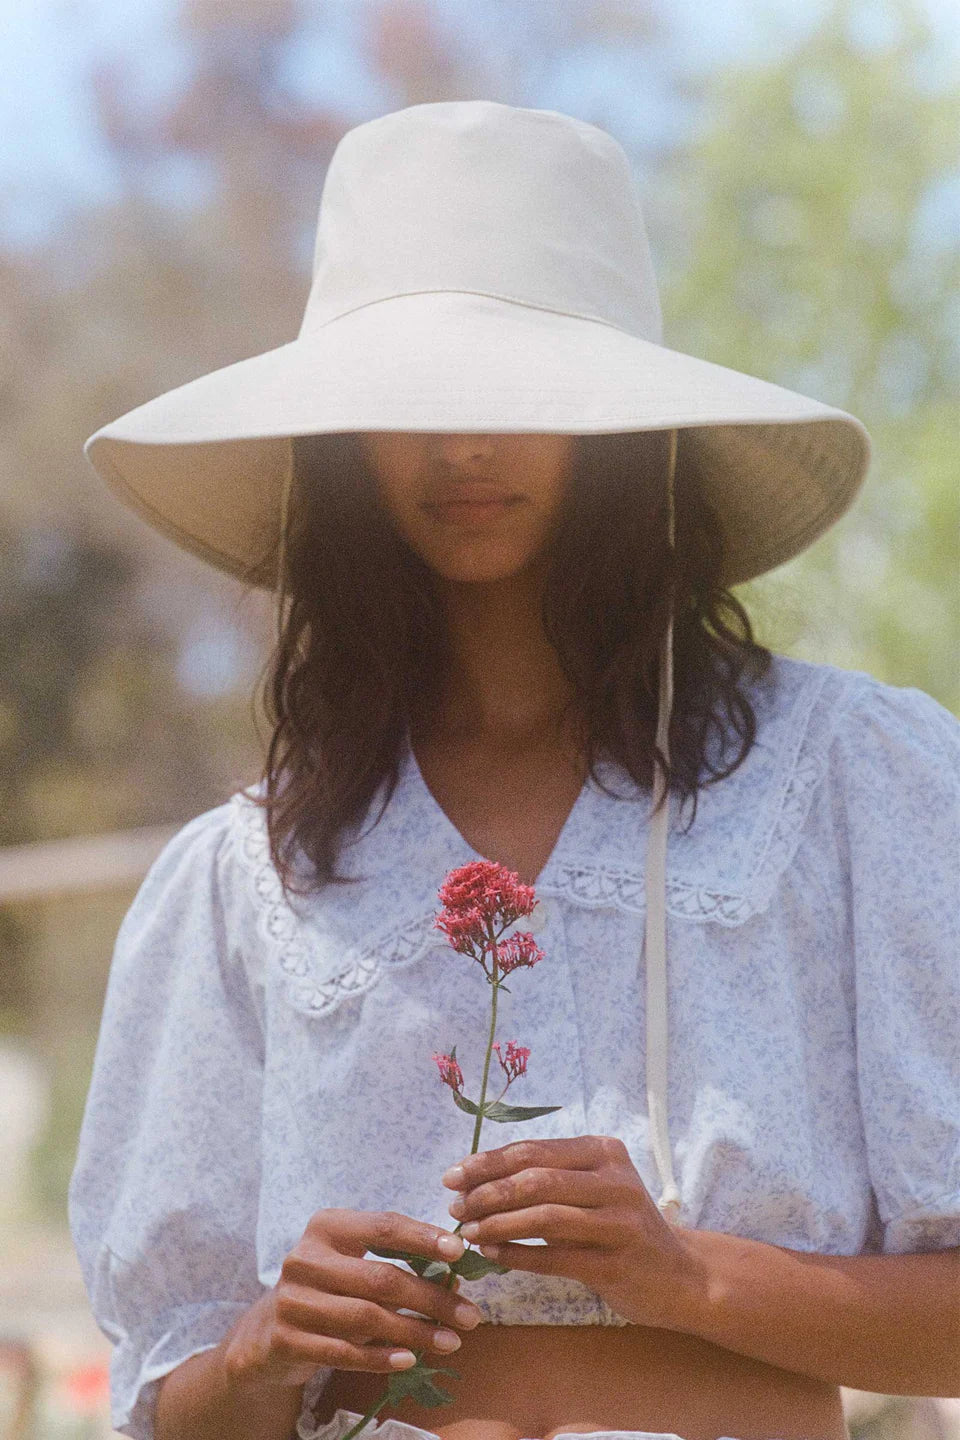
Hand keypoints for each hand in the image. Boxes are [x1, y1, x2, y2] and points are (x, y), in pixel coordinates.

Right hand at [222, 1209, 483, 1389]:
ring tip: (451, 1342)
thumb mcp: (355, 1265)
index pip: (383, 1226)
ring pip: (367, 1318)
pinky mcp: (287, 1339)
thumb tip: (453, 1280)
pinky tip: (410, 1360)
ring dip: (416, 1332)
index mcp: (327, 1227)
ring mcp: (294, 1300)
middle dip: (432, 1298)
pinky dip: (381, 1358)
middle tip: (471, 1315)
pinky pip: (344, 1352)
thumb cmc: (328, 1288)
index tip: (460, 1251)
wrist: (269, 1331)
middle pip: (381, 1278)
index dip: (423, 1237)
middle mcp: (306, 1258)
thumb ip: (397, 1265)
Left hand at [442, 1135, 704, 1329]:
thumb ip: (545, 1179)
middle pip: (537, 1179)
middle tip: (454, 1207)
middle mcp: (615, 1180)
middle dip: (487, 1192)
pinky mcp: (618, 1262)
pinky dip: (519, 1255)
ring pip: (545, 1216)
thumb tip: (475, 1179)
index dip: (488, 1162)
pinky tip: (493, 1255)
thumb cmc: (620, 1227)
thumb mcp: (590, 1190)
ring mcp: (620, 1221)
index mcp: (604, 1151)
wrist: (679, 1276)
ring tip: (467, 1233)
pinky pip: (556, 1258)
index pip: (533, 1150)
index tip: (452, 1176)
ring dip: (497, 1224)